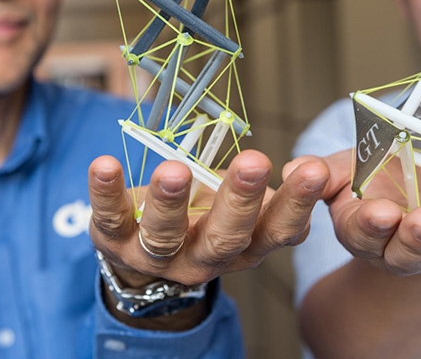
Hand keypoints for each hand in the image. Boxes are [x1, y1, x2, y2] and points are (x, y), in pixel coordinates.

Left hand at [88, 149, 329, 287]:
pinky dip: (105, 192)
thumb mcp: (246, 209)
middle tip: (254, 162)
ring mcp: (156, 255)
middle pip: (224, 237)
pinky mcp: (114, 240)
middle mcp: (204, 258)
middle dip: (239, 199)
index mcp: (244, 247)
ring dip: (171, 202)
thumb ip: (277, 194)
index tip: (314, 169)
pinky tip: (104, 165)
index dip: (296, 203)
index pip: (277, 230)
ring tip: (175, 170)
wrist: (143, 253)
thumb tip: (316, 171)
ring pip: (165, 235)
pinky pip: (109, 217)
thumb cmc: (204, 216)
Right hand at [286, 149, 420, 275]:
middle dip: (418, 237)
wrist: (419, 194)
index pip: (363, 234)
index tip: (380, 212)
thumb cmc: (377, 178)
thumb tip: (295, 170)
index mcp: (363, 232)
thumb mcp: (347, 168)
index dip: (372, 225)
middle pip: (408, 253)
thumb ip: (324, 172)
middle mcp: (402, 249)